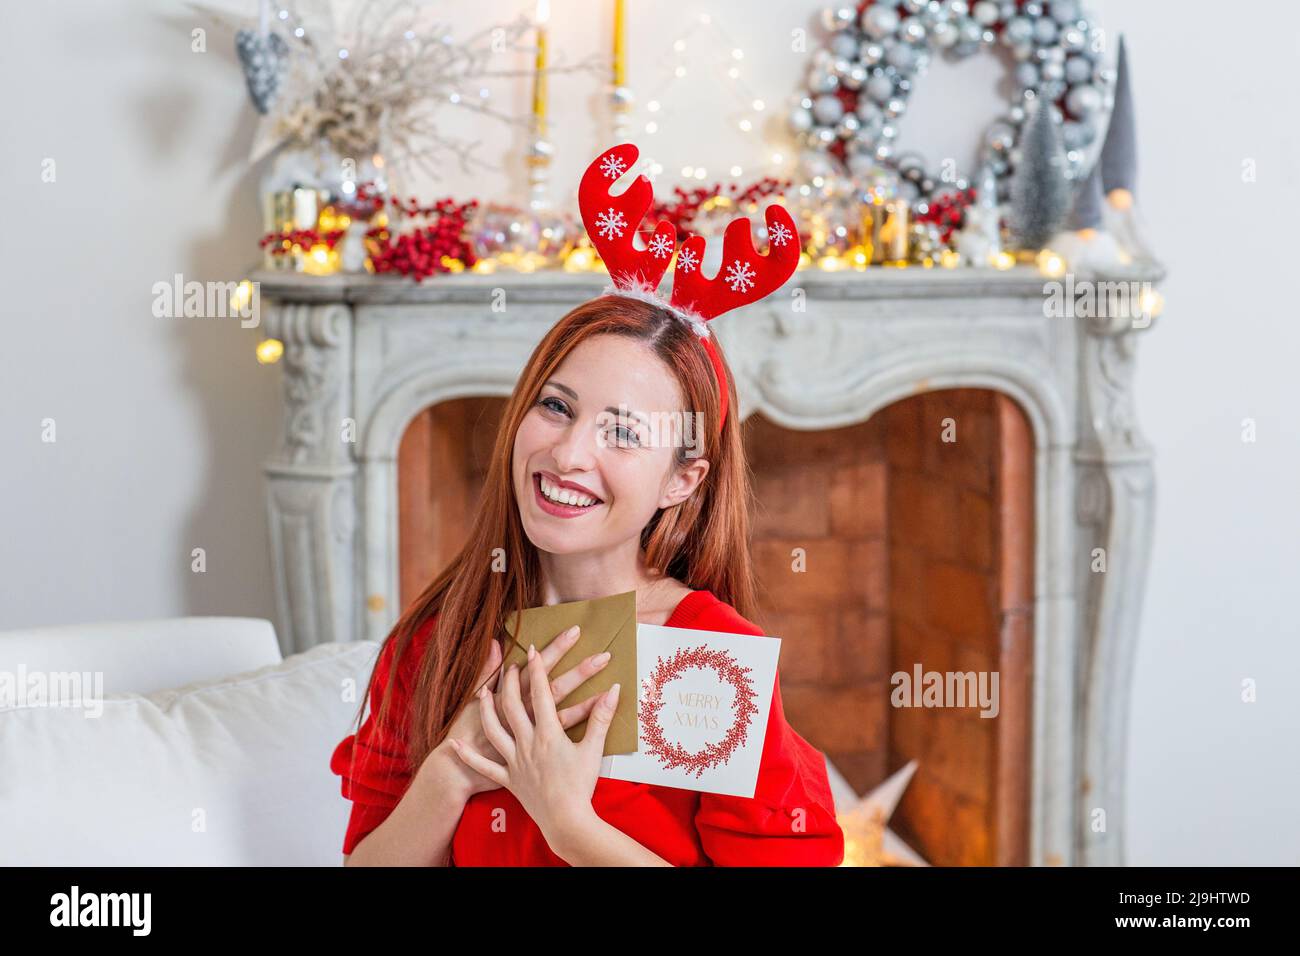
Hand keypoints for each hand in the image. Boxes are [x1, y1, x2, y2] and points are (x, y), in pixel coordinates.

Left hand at [448, 641, 617, 847]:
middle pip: (512, 705)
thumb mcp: (594, 749)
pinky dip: (468, 755)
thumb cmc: (581, 785)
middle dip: (509, 682)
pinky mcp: (508, 778)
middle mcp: (526, 742)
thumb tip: (615, 689)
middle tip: (509, 666)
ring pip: (493, 729)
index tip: (532, 649)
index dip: (537, 669)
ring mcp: (514, 760)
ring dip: (486, 708)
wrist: (566, 819)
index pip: (541, 693)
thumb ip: (602, 717)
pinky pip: (483, 766)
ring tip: (482, 693)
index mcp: (548, 733)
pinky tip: (455, 744)